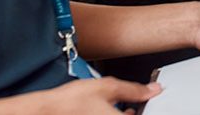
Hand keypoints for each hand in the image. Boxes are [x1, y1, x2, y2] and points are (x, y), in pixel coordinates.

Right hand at [25, 76, 160, 113]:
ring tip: (126, 107)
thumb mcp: (107, 87)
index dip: (149, 109)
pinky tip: (113, 111)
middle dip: (137, 111)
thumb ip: (134, 89)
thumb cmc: (71, 102)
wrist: (46, 111)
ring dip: (125, 114)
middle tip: (138, 103)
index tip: (151, 102)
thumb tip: (153, 90)